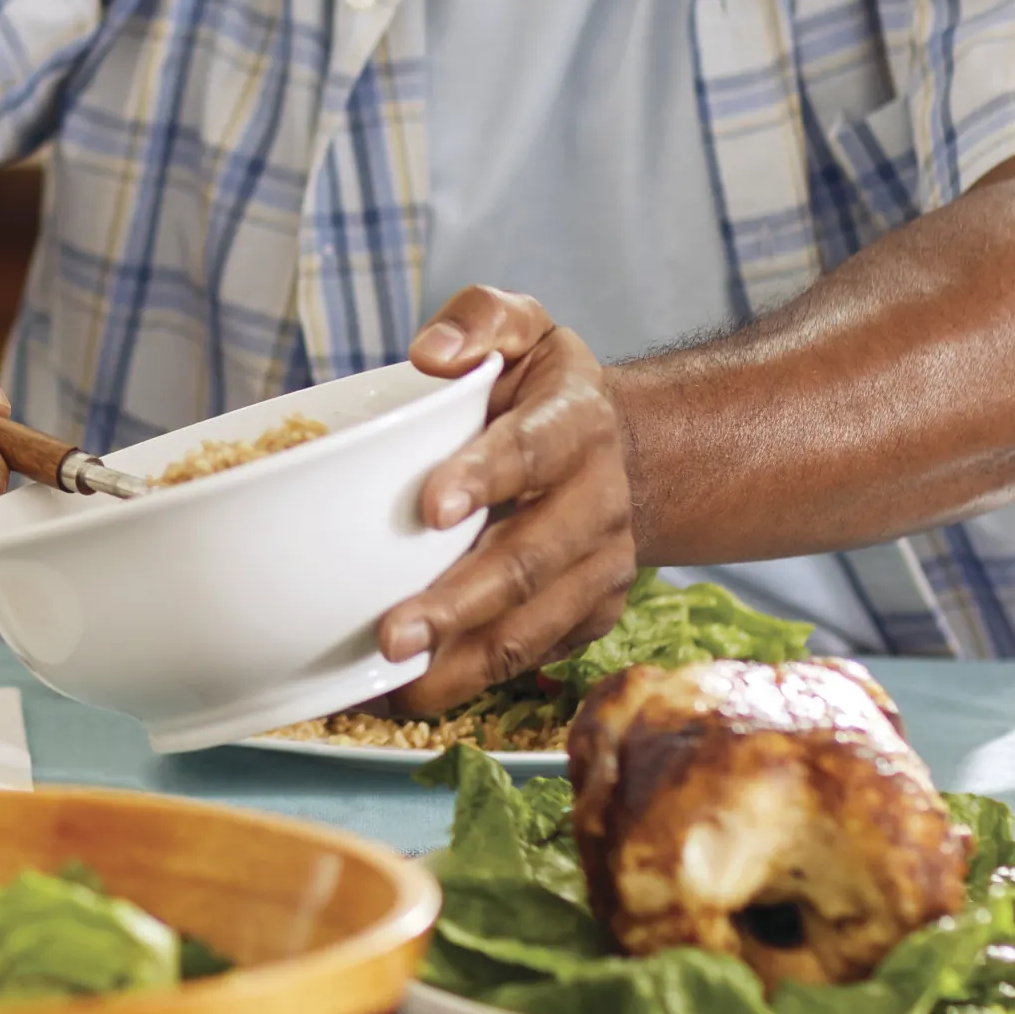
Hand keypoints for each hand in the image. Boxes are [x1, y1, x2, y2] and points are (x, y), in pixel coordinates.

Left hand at [374, 287, 639, 714]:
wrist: (622, 449)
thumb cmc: (541, 389)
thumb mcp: (521, 326)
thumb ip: (480, 319)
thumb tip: (431, 353)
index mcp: (577, 422)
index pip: (534, 448)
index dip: (486, 475)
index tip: (431, 505)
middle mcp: (598, 500)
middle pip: (530, 560)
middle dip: (459, 601)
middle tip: (392, 633)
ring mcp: (599, 567)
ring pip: (534, 624)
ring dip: (464, 661)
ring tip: (395, 684)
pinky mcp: (590, 615)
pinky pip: (534, 657)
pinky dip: (474, 681)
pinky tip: (410, 694)